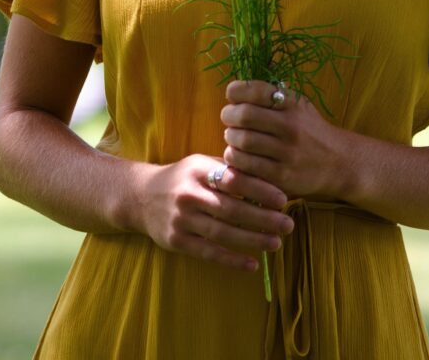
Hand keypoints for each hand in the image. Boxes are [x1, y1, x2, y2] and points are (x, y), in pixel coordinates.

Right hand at [137, 153, 293, 271]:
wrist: (140, 197)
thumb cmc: (182, 179)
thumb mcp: (200, 164)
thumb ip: (228, 171)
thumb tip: (268, 182)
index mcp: (198, 169)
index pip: (234, 179)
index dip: (260, 190)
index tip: (283, 199)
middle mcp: (189, 193)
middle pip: (232, 209)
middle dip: (263, 218)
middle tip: (287, 224)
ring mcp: (181, 219)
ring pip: (223, 233)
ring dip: (253, 240)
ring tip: (276, 243)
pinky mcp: (176, 241)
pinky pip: (209, 253)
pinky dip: (232, 260)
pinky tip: (252, 264)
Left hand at [221, 80, 345, 199]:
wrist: (339, 163)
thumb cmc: (310, 130)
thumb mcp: (299, 106)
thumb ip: (271, 96)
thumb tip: (234, 91)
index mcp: (293, 104)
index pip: (255, 89)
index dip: (236, 91)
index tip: (232, 96)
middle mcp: (291, 126)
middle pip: (244, 116)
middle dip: (228, 115)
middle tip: (229, 119)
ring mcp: (287, 153)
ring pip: (242, 142)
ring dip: (230, 139)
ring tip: (234, 138)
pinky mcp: (282, 177)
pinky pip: (247, 167)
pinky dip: (235, 160)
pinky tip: (240, 156)